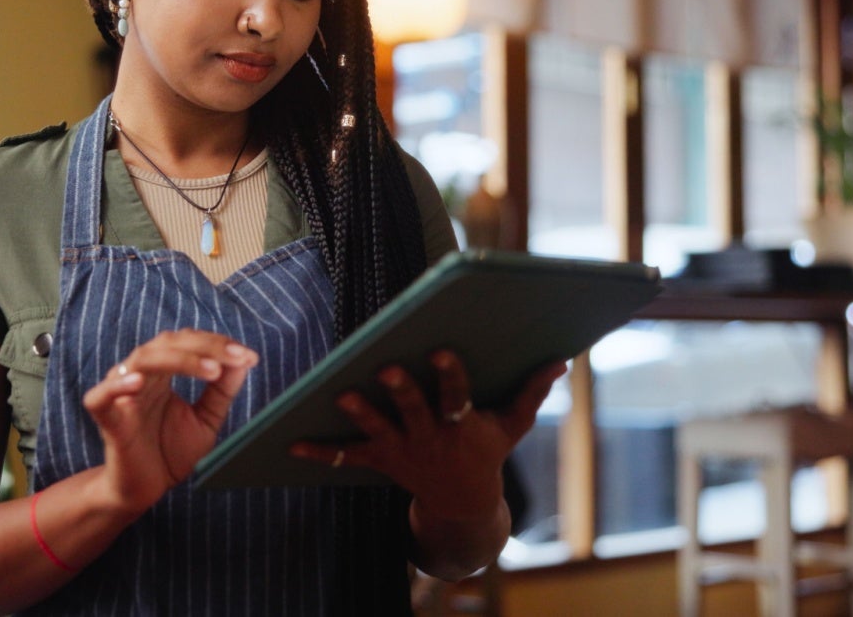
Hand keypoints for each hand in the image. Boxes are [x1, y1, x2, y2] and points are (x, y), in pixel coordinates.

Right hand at [82, 329, 258, 514]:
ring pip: (143, 359)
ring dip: (181, 360)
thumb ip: (220, 392)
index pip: (188, 343)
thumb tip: (243, 362)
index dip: (218, 344)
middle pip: (168, 343)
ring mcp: (121, 394)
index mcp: (163, 371)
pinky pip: (100, 396)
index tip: (250, 356)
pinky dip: (117, 386)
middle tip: (237, 357)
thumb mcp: (206, 420)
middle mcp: (141, 374)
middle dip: (206, 347)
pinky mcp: (106, 419)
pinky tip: (139, 382)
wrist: (146, 490)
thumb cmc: (171, 452)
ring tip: (212, 371)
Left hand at [291, 353, 566, 519]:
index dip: (449, 376)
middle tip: (385, 367)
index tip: (440, 350)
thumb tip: (561, 359)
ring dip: (360, 415)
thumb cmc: (488, 450)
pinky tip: (291, 442)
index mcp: (463, 425)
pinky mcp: (381, 460)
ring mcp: (403, 450)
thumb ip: (531, 391)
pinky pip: (348, 456)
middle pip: (415, 411)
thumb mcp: (512, 424)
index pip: (458, 397)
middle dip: (400, 391)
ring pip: (379, 430)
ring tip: (340, 395)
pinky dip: (320, 452)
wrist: (462, 503)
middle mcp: (431, 438)